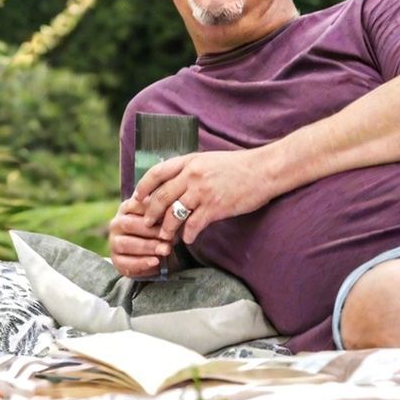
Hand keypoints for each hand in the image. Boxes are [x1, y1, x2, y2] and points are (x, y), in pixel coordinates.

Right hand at [106, 195, 172, 279]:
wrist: (152, 253)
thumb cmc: (157, 229)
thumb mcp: (160, 218)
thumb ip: (163, 213)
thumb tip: (173, 211)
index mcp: (126, 208)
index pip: (135, 205)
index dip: (152, 211)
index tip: (168, 216)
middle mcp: (116, 223)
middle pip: (130, 224)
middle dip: (151, 232)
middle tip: (169, 237)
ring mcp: (114, 242)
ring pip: (127, 244)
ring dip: (148, 247)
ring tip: (165, 250)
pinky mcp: (116, 260)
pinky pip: (126, 262)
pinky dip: (142, 263)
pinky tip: (156, 262)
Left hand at [132, 148, 278, 248]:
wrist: (262, 170)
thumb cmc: (238, 166)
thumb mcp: (209, 160)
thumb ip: (191, 169)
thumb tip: (175, 182)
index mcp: (190, 160)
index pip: (157, 172)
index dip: (143, 186)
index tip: (137, 197)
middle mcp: (192, 174)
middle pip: (162, 196)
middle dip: (151, 213)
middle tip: (147, 223)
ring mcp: (203, 191)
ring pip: (174, 214)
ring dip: (167, 228)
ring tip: (165, 237)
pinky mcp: (215, 207)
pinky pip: (194, 225)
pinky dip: (189, 235)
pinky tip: (189, 239)